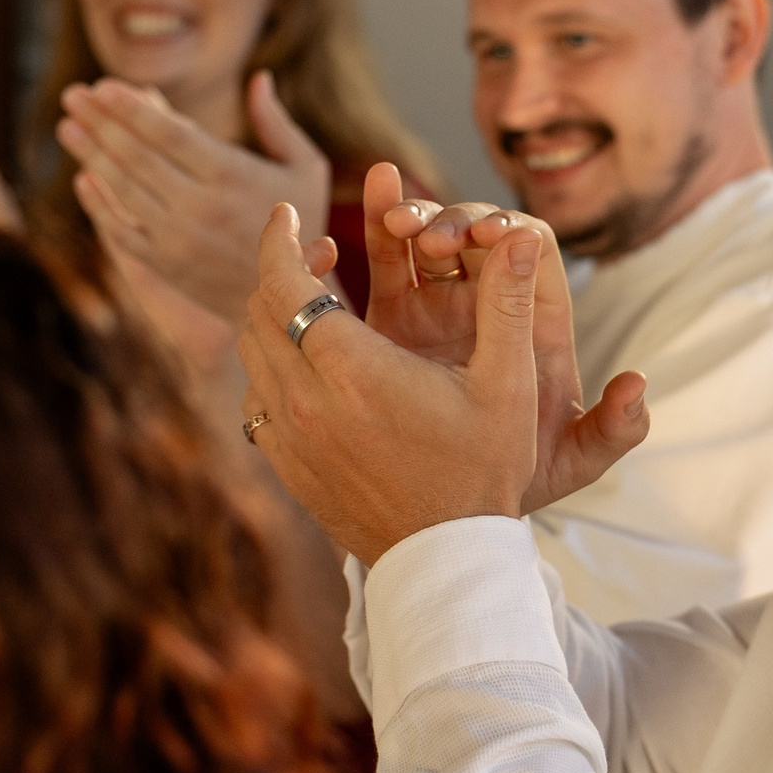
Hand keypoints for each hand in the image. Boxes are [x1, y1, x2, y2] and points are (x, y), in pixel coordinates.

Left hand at [58, 72, 332, 323]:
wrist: (288, 300)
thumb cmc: (301, 224)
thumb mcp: (306, 169)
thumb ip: (277, 123)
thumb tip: (258, 77)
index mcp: (232, 175)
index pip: (168, 132)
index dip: (131, 108)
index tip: (102, 86)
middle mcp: (200, 207)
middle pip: (136, 156)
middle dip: (99, 122)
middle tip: (72, 96)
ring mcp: (178, 239)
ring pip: (122, 190)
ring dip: (90, 155)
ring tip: (67, 127)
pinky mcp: (165, 265)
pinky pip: (121, 230)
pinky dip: (98, 204)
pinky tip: (81, 179)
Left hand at [237, 204, 542, 565]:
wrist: (447, 561)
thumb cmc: (482, 471)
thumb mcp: (508, 386)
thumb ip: (508, 305)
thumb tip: (519, 237)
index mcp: (354, 371)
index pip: (285, 284)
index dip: (278, 239)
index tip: (286, 212)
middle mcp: (307, 402)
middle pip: (260, 312)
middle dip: (278, 269)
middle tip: (311, 247)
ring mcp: (291, 439)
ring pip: (252, 355)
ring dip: (272, 316)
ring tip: (311, 297)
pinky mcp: (287, 467)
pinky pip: (258, 400)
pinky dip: (271, 367)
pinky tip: (307, 362)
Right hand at [360, 166, 647, 513]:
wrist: (446, 509)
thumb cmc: (519, 480)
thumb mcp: (570, 462)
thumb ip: (613, 431)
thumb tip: (637, 384)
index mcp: (536, 320)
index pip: (532, 249)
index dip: (511, 232)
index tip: (488, 237)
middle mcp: (489, 302)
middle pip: (475, 230)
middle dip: (454, 220)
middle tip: (431, 237)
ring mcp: (439, 303)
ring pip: (426, 238)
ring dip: (407, 217)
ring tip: (391, 223)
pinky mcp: (393, 315)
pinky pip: (381, 262)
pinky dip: (368, 234)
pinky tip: (343, 236)